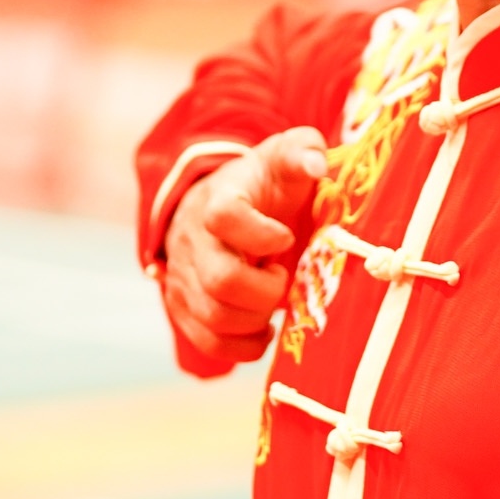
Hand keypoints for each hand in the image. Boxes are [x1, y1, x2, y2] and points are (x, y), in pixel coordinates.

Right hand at [160, 126, 327, 364]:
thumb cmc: (262, 186)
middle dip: (265, 291)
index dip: (260, 234)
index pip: (224, 216)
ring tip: (275, 302)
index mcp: (218, 199)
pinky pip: (208, 342)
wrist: (215, 206)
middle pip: (220, 279)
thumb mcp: (283, 159)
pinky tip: (264, 329)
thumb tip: (316, 164)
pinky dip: (243, 347)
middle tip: (283, 277)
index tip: (286, 237)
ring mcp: (183, 277)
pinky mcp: (183, 307)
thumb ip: (303, 151)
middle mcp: (192, 240)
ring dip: (256, 319)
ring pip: (214, 317)